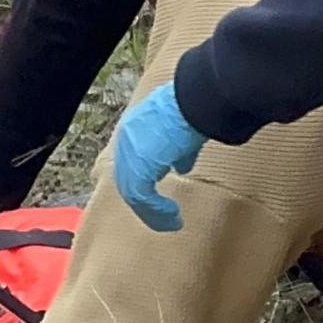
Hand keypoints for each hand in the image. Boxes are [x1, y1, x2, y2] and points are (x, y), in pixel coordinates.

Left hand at [111, 83, 206, 231]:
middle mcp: (127, 139)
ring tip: (169, 222)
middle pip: (128, 177)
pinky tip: (172, 220)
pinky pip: (142, 198)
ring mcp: (130, 153)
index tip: (156, 194)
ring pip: (133, 191)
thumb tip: (182, 166)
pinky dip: (157, 212)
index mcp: (135, 127)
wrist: (195, 100)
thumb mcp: (185, 130)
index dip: (144, 178)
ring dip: (152, 211)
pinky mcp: (138, 168)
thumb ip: (180, 150)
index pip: (132, 159)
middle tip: (159, 214)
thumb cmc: (195, 107)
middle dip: (144, 199)